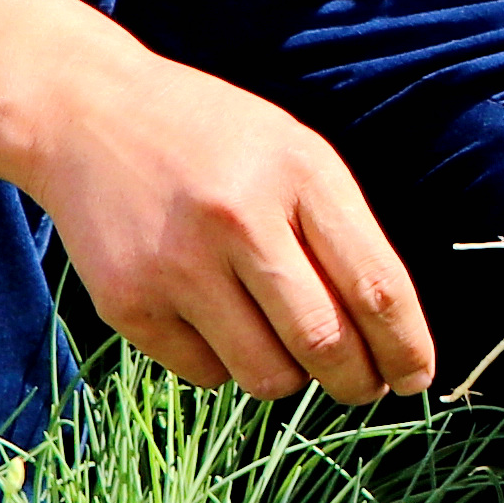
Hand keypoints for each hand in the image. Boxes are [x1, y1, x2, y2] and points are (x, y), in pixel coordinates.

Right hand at [27, 49, 435, 405]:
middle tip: (362, 387)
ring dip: (290, 378)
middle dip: (357, 381)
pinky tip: (214, 320)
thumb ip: (342, 234)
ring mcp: (177, 266)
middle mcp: (238, 219)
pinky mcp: (128, 303)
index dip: (406, 347)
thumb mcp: (294, 154)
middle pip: (325, 342)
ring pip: (267, 375)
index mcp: (298, 174)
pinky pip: (205, 375)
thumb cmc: (214, 140)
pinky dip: (225, 365)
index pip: (375, 287)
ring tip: (284, 347)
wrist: (87, 116)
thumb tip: (390, 337)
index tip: (415, 377)